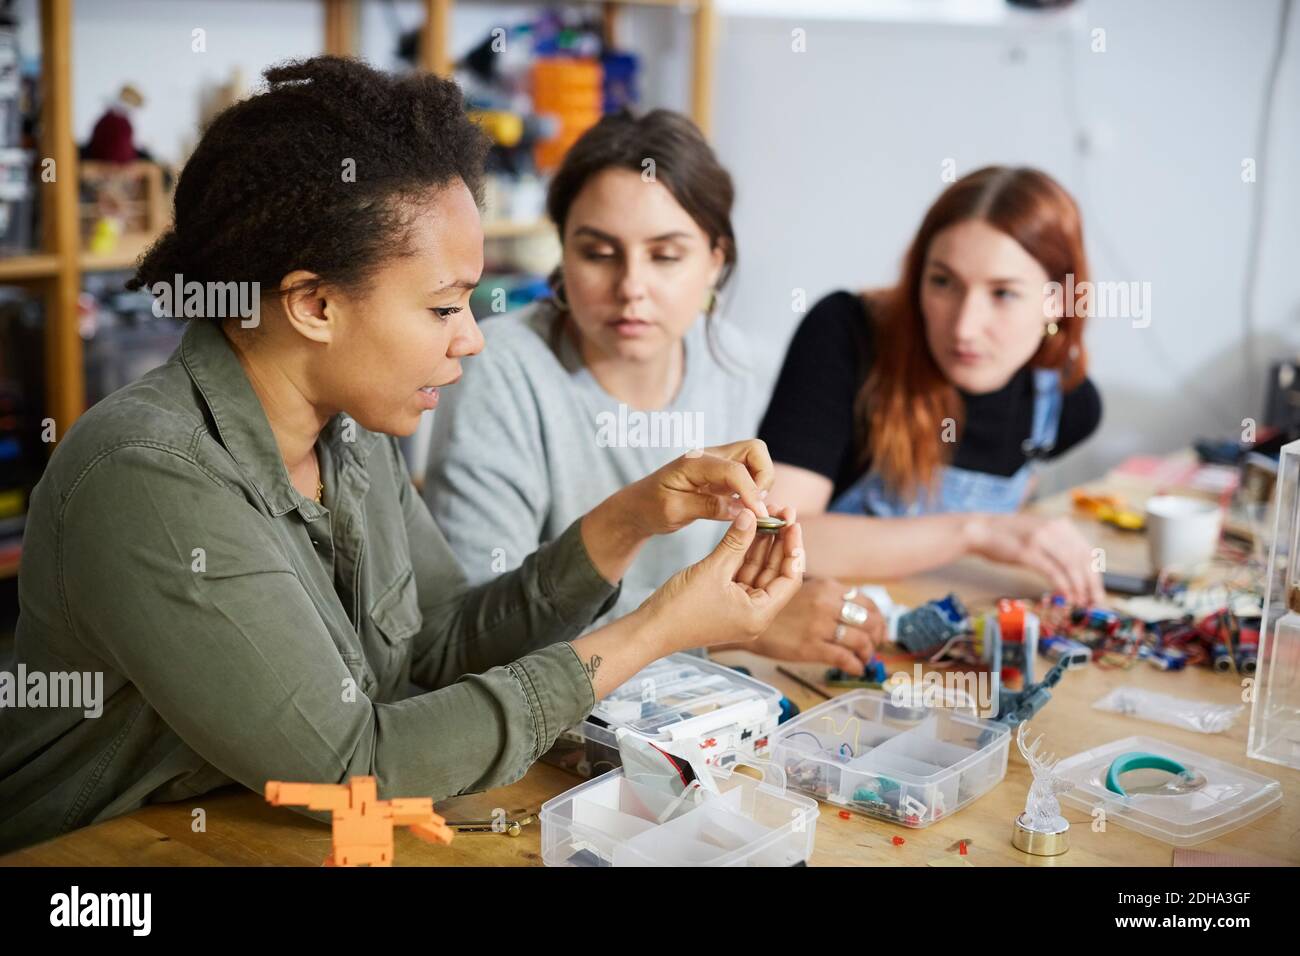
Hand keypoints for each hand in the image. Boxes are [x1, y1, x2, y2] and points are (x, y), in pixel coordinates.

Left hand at [617, 439, 773, 537]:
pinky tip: (746, 510)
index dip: (751, 492)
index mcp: (694, 462)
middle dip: (764, 477)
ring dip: (761, 483)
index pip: (734, 470)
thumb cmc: (650, 507)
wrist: (637, 507)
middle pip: (755, 450)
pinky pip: (749, 475)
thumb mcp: (673, 511)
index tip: (760, 516)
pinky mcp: (721, 476)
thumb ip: (707, 507)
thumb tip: (742, 510)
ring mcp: (717, 464)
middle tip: (756, 506)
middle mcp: (709, 456)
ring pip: (756, 460)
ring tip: (750, 509)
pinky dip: (755, 489)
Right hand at [637, 505, 803, 653]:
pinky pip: (742, 573)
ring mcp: (740, 608)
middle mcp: (754, 614)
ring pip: (759, 571)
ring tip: (766, 515)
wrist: (650, 628)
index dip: (794, 548)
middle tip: (783, 513)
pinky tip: (748, 530)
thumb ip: (736, 542)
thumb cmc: (680, 609)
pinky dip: (745, 553)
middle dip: (779, 542)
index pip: (789, 578)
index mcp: (759, 614)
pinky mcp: (726, 601)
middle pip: (776, 573)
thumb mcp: (712, 570)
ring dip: (762, 545)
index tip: (793, 523)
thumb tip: (751, 515)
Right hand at [745, 578, 887, 673]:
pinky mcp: (810, 647)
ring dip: (868, 653)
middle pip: (869, 621)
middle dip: (878, 637)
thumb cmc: (773, 604)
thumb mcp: (803, 587)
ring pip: (860, 641)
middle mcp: (827, 604)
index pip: (867, 601)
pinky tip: (855, 668)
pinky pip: (844, 658)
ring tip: (865, 659)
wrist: (745, 617)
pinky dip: (855, 665)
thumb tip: (853, 608)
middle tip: (876, 646)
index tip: (879, 628)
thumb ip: (828, 595)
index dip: (879, 618)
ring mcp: (820, 626)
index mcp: (828, 587)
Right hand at [966, 513, 1103, 604]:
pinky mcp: (1028, 551)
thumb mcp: (1038, 534)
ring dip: (1079, 588)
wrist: (980, 530)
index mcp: (1060, 524)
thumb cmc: (1007, 536)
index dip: (1095, 575)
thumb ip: (1058, 546)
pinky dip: (1063, 586)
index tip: (1096, 592)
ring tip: (1080, 603)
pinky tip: (1066, 597)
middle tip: (1094, 602)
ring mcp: (1041, 539)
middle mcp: (1054, 528)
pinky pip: (1053, 571)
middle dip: (1091, 585)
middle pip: (1083, 560)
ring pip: (1071, 566)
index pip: (1088, 552)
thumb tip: (1077, 572)